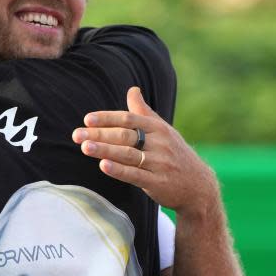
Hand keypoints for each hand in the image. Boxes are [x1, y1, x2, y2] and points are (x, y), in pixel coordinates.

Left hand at [72, 87, 216, 218]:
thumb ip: (144, 112)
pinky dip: (119, 170)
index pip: (129, 119)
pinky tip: (103, 165)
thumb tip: (132, 90)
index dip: (107, 118)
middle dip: (100, 134)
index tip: (87, 119)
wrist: (198, 186)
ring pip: (128, 154)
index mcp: (158, 129)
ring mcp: (159, 163)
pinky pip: (135, 175)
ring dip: (105, 150)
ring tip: (85, 147)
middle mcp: (160, 143)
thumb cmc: (175, 154)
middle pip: (125, 136)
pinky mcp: (158, 183)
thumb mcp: (163, 130)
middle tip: (76, 135)